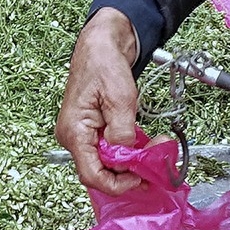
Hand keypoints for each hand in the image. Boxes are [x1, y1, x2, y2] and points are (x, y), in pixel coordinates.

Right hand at [54, 8, 143, 195]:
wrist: (101, 46)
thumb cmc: (103, 65)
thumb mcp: (120, 98)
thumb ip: (123, 132)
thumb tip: (128, 157)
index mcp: (74, 132)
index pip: (92, 175)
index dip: (118, 183)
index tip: (140, 178)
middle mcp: (74, 138)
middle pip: (100, 172)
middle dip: (129, 172)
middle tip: (155, 164)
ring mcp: (82, 136)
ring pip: (107, 163)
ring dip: (131, 162)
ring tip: (154, 150)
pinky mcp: (92, 131)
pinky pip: (109, 151)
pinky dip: (128, 151)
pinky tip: (144, 145)